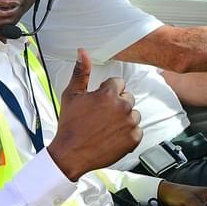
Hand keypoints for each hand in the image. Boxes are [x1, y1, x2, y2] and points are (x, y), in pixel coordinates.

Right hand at [46, 48, 142, 180]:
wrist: (71, 153)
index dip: (107, 92)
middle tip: (101, 117)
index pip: (118, 83)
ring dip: (124, 119)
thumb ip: (81, 72)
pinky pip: (137, 131)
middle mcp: (122, 107)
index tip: (98, 103)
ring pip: (133, 114)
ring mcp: (129, 124)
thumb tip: (82, 52)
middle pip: (128, 98)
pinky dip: (128, 134)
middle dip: (117, 105)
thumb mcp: (71, 95)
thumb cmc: (70, 125)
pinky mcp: (133, 139)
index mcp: (109, 94)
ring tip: (107, 128)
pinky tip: (113, 137)